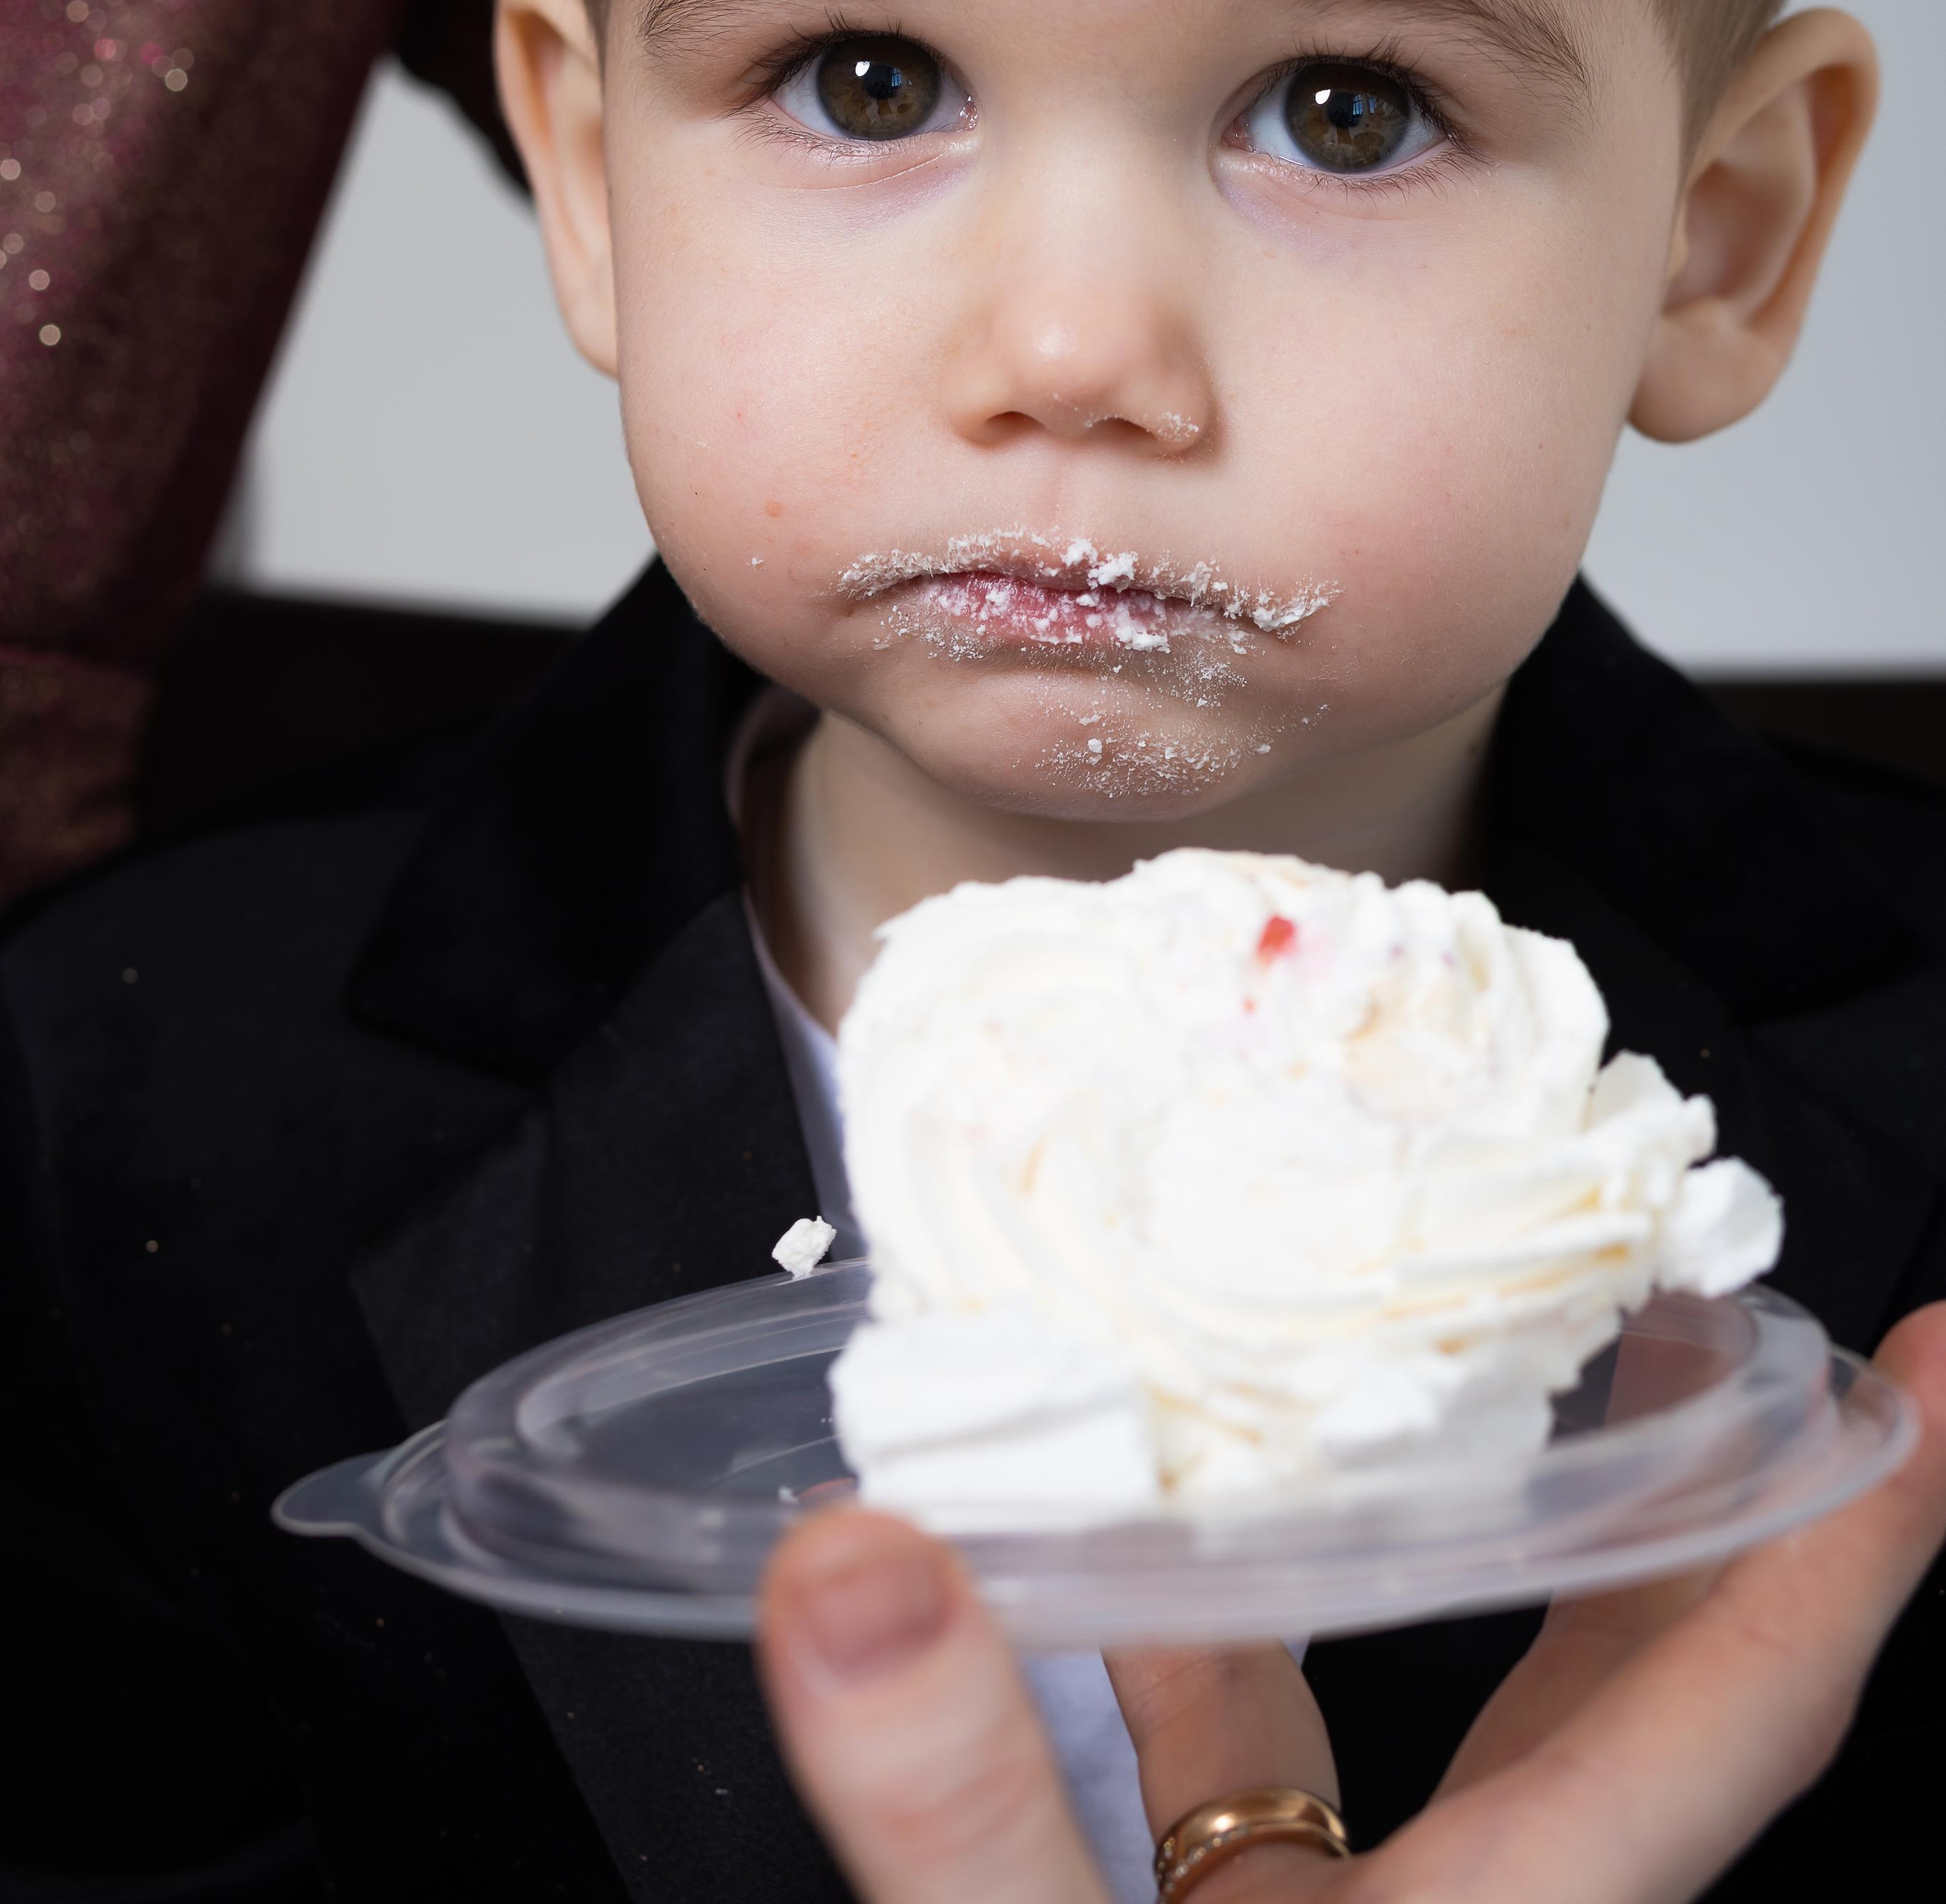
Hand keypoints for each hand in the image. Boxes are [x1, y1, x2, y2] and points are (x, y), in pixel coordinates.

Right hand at [757, 1302, 1945, 1902]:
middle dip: (1695, 1491)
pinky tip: (1109, 1532)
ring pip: (1447, 1709)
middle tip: (1714, 1293)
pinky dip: (1203, 1632)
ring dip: (1444, 1535)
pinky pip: (1254, 1763)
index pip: (1737, 1717)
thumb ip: (968, 1823)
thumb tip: (862, 1561)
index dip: (1856, 1535)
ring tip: (1425, 1349)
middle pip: (1637, 1689)